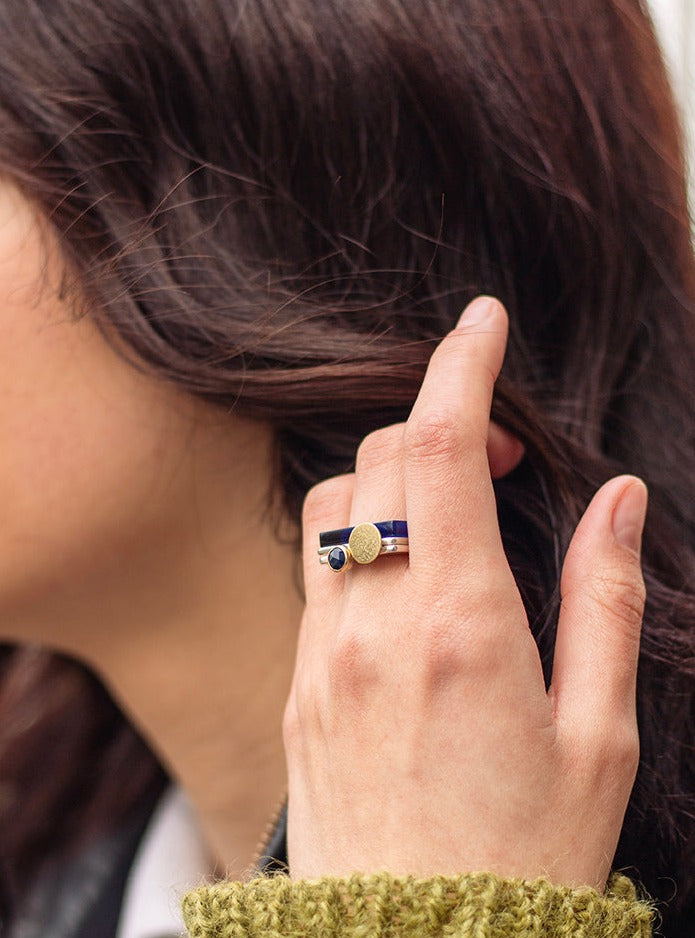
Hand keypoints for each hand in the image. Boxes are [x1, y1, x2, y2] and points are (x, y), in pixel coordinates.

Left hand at [284, 295, 647, 890]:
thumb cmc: (526, 857)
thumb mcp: (599, 735)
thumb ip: (603, 599)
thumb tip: (618, 498)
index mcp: (461, 628)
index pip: (439, 448)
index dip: (461, 365)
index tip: (483, 321)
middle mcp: (375, 625)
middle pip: (381, 461)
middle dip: (437, 423)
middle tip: (498, 454)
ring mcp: (323, 654)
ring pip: (334, 507)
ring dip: (389, 477)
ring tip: (450, 507)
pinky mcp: (298, 684)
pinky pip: (316, 571)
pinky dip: (360, 535)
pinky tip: (407, 573)